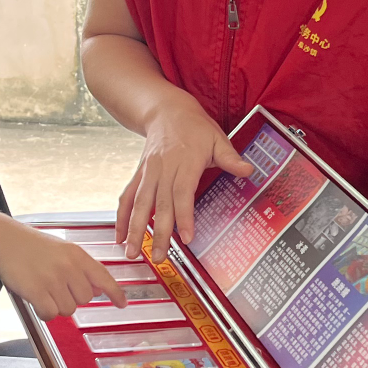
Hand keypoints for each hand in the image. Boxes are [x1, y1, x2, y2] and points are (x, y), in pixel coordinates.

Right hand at [0, 223, 125, 318]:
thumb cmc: (34, 247)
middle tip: (56, 286)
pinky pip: (50, 314)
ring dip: (56, 305)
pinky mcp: (37, 291)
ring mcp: (53, 279)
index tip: (122, 304)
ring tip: (43, 288)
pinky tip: (36, 299)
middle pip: (85, 299)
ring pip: (68, 309)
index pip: (103, 276)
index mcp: (78, 255)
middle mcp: (68, 267)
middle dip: (72, 297)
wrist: (7, 241)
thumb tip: (98, 290)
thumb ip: (82, 269)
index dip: (115, 292)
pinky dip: (44, 312)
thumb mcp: (64, 251)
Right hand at [116, 97, 253, 263]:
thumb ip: (230, 158)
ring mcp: (148, 173)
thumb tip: (248, 170)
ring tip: (131, 252)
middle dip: (158, 233)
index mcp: (185, 162)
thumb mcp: (217, 138)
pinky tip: (119, 236)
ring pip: (139, 204)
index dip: (184, 216)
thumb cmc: (194, 126)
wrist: (165, 110)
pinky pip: (127, 197)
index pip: (183, 193)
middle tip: (159, 257)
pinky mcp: (138, 175)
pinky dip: (121, 217)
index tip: (186, 238)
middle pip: (160, 205)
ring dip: (134, 230)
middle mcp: (163, 169)